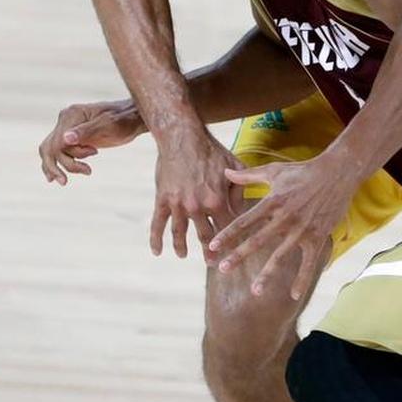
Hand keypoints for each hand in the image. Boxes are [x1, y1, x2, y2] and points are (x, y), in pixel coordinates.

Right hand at [38, 99, 144, 184]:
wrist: (133, 117)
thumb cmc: (124, 120)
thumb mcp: (108, 125)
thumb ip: (87, 131)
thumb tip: (66, 139)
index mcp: (71, 115)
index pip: (57, 142)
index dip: (69, 156)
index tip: (92, 159)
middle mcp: (66, 121)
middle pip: (49, 148)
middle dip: (57, 166)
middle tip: (65, 182)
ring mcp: (68, 129)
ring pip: (51, 152)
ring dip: (59, 167)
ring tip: (76, 176)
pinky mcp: (73, 138)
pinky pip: (58, 152)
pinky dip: (55, 164)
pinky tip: (53, 178)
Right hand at [151, 128, 245, 259]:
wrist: (181, 137)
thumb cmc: (212, 151)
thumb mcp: (234, 167)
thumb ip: (241, 188)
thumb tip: (244, 208)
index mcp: (218, 200)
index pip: (229, 228)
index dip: (233, 243)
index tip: (237, 256)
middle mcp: (198, 206)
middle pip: (205, 236)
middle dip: (210, 252)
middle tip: (213, 264)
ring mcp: (178, 204)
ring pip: (180, 233)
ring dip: (182, 247)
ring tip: (183, 256)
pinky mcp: (162, 200)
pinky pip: (158, 224)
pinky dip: (156, 239)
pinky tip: (157, 252)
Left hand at [208, 158, 354, 299]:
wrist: (338, 173)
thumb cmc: (303, 171)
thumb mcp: (274, 170)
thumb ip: (248, 175)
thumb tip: (225, 171)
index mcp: (272, 202)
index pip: (245, 221)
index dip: (228, 234)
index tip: (213, 246)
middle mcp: (285, 218)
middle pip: (258, 240)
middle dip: (239, 255)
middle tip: (223, 269)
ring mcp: (302, 229)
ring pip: (281, 255)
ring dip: (267, 274)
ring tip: (255, 290)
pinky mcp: (318, 237)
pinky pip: (309, 262)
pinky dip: (302, 279)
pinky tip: (293, 295)